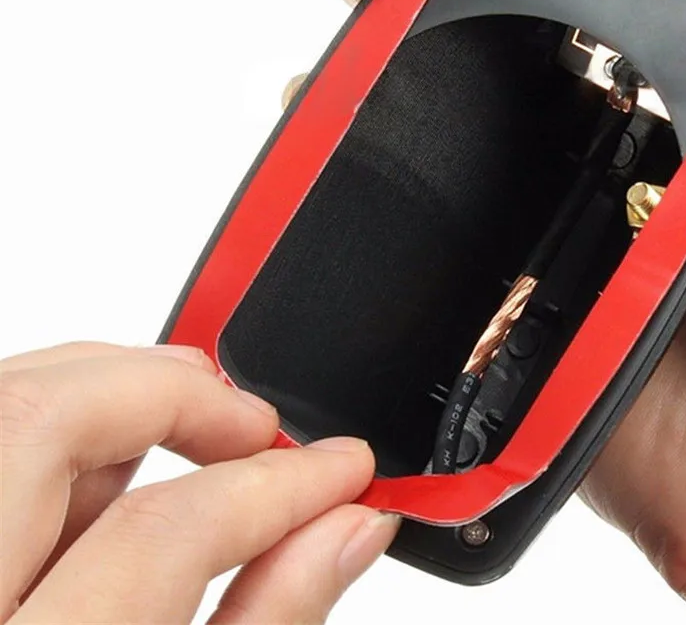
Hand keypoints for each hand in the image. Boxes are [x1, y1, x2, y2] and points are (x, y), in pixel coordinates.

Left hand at [0, 342, 397, 622]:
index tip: (341, 473)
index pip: (161, 532)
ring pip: (5, 399)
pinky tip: (102, 474)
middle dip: (169, 388)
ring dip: (105, 391)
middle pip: (42, 414)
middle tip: (253, 426)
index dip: (277, 484)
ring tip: (189, 434)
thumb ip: (268, 619)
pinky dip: (45, 427)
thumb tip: (348, 524)